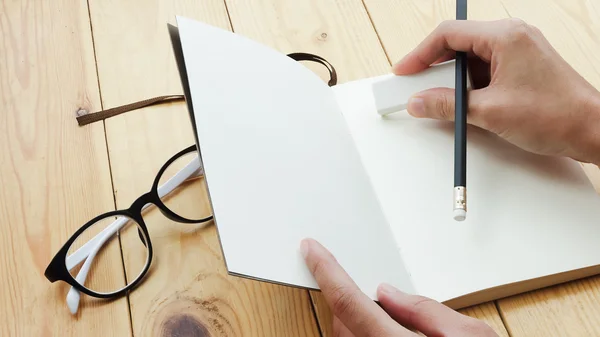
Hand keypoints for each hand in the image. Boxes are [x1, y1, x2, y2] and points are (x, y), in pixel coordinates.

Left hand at [301, 238, 498, 336]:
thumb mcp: (472, 336)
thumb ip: (426, 311)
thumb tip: (390, 294)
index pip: (347, 300)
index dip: (326, 270)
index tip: (311, 251)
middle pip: (341, 323)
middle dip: (346, 300)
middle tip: (369, 291)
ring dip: (354, 323)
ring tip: (386, 319)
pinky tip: (384, 334)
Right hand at [393, 18, 599, 165]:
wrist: (592, 130)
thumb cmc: (556, 115)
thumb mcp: (489, 112)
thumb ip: (447, 105)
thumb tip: (420, 102)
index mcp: (505, 37)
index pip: (449, 34)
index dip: (420, 53)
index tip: (404, 71)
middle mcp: (512, 38)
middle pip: (458, 44)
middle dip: (434, 67)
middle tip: (415, 86)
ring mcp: (518, 52)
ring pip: (471, 59)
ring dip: (452, 79)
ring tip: (438, 100)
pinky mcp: (521, 68)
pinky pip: (485, 70)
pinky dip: (469, 86)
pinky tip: (461, 104)